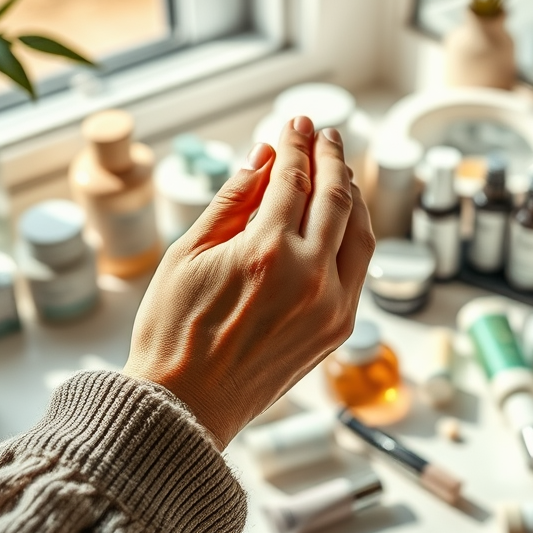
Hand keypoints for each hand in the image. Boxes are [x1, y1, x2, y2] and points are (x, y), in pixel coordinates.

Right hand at [124, 116, 375, 447]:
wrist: (183, 408)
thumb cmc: (173, 331)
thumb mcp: (188, 254)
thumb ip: (233, 199)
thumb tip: (265, 155)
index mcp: (267, 253)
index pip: (294, 179)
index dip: (296, 145)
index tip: (295, 124)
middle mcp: (310, 277)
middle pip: (336, 197)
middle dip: (331, 158)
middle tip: (323, 134)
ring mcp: (332, 307)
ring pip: (360, 232)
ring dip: (352, 194)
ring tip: (338, 169)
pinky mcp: (338, 330)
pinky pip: (359, 269)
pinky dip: (354, 235)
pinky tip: (341, 220)